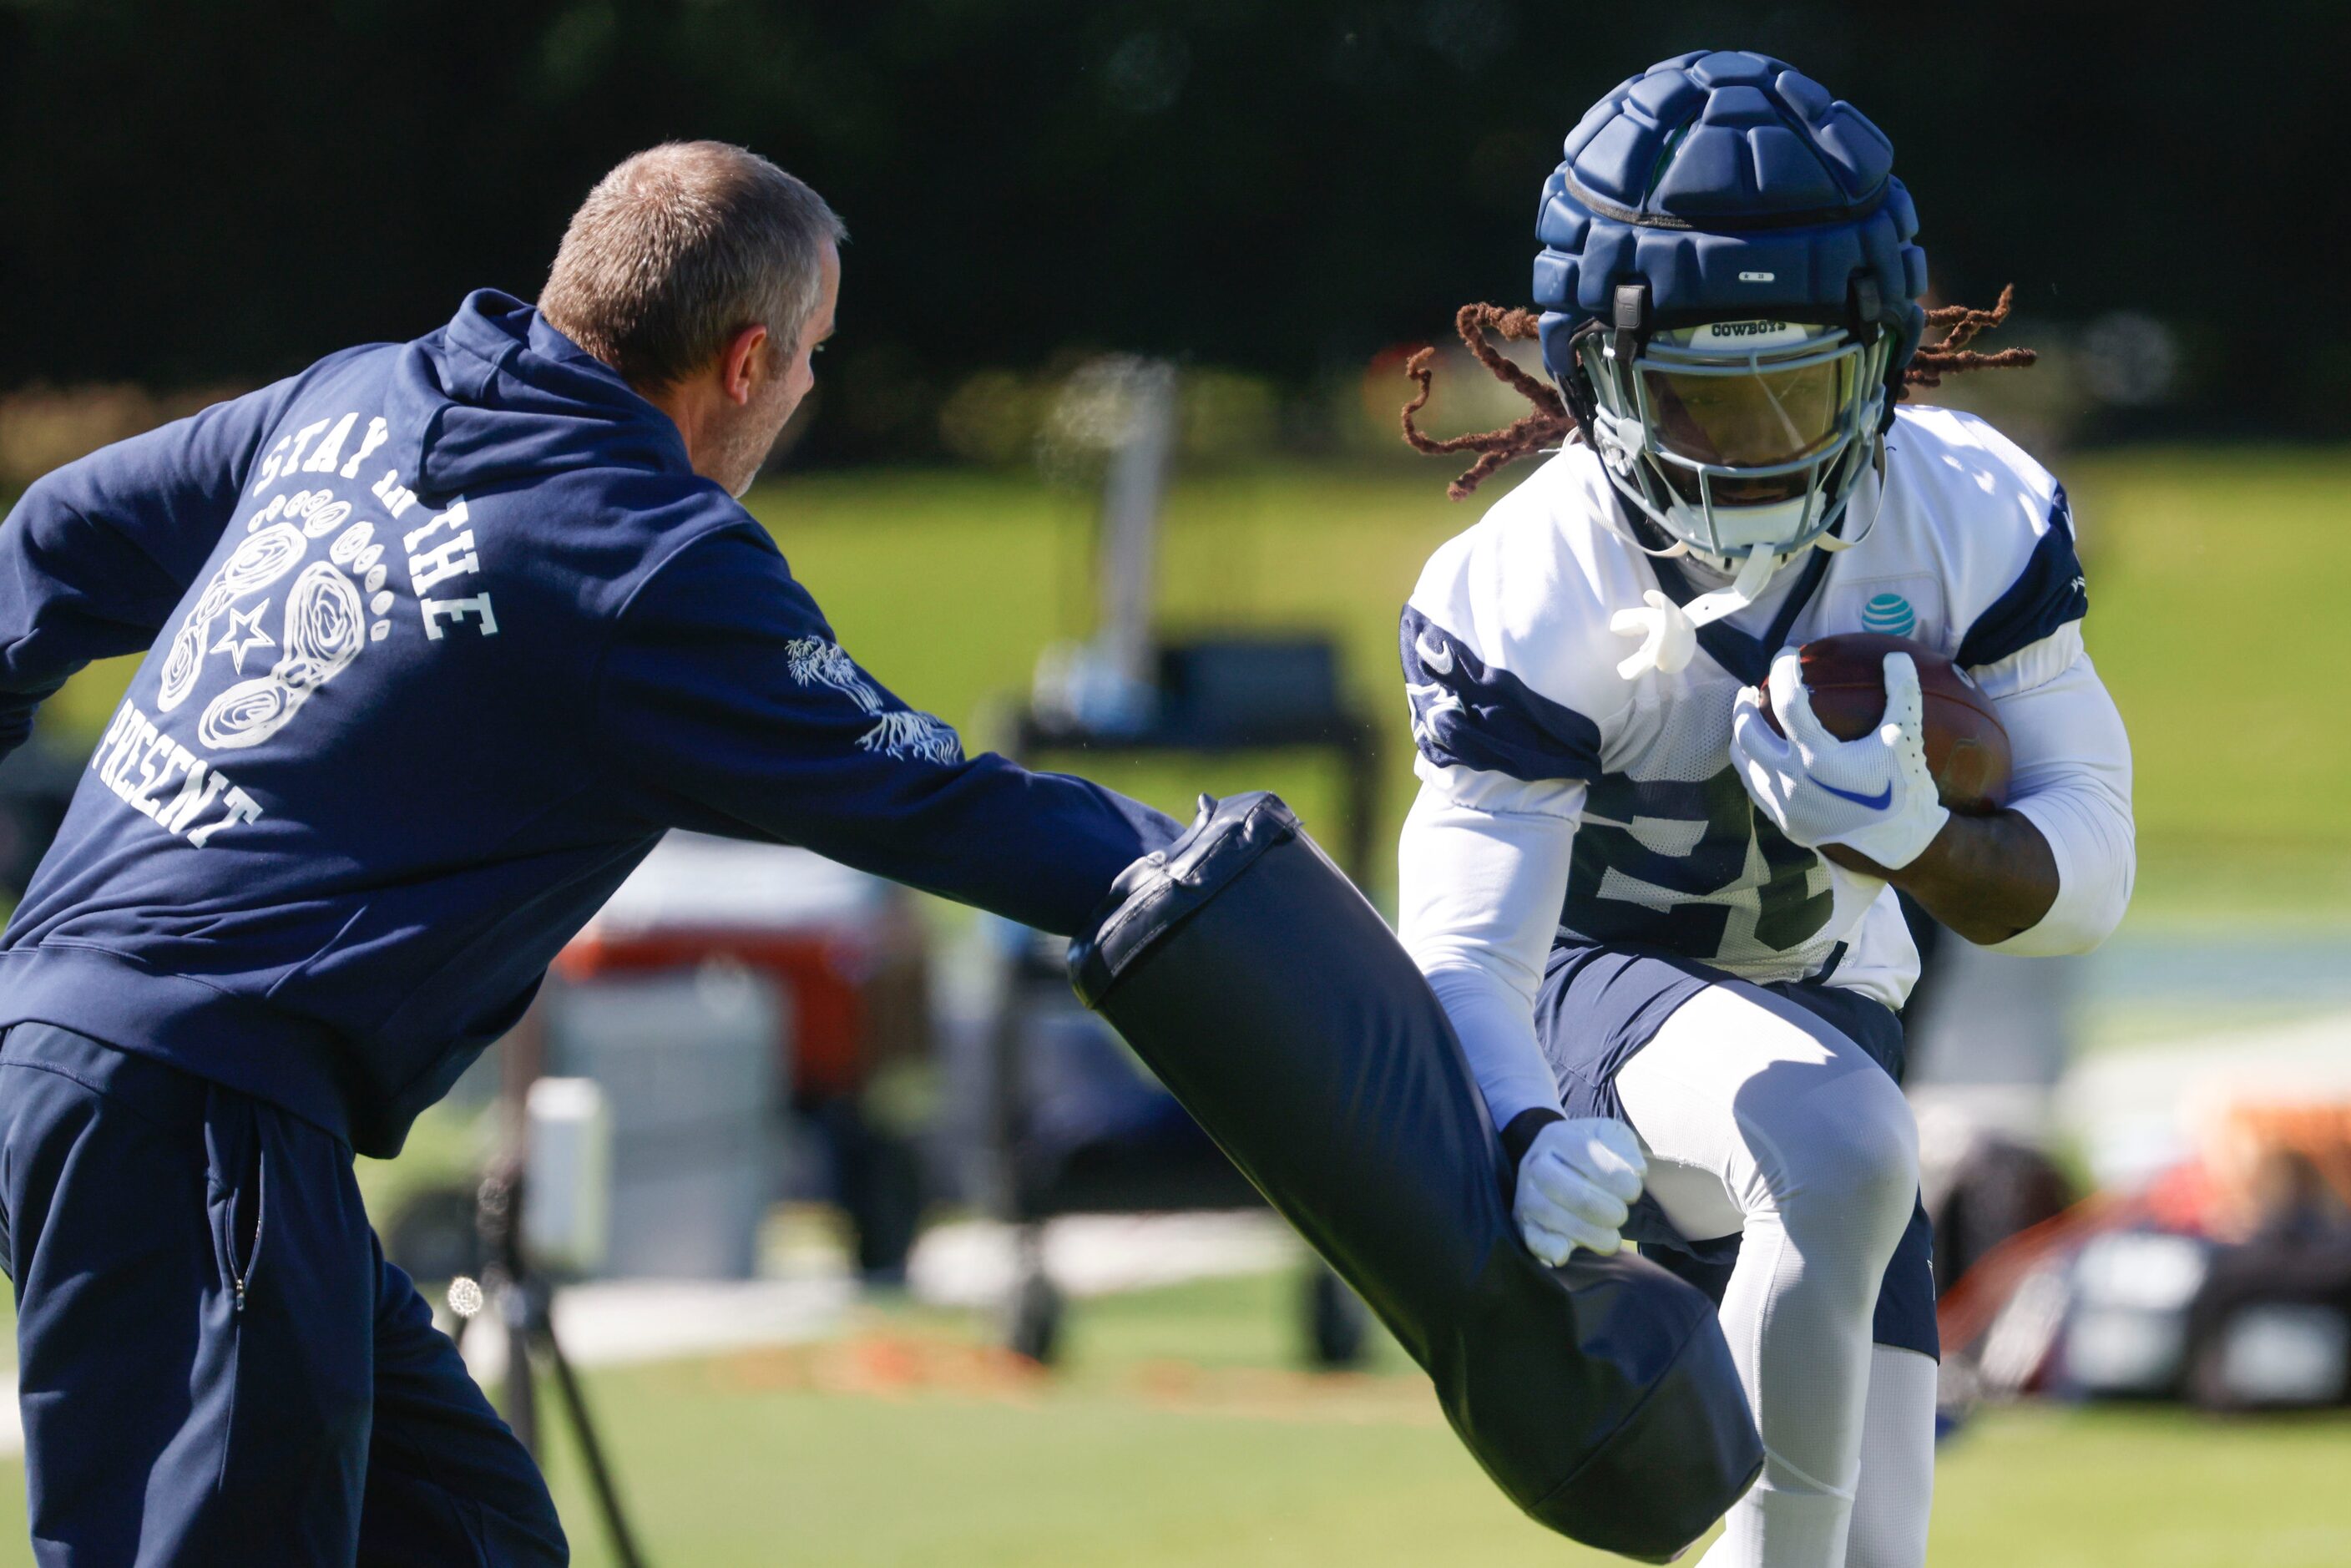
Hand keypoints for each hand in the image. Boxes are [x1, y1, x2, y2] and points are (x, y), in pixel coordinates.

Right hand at [1516, 1117, 1646, 1265]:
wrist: (1561, 1166)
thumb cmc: (1593, 1154)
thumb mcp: (1610, 1138)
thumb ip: (1626, 1147)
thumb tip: (1635, 1169)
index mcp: (1557, 1136)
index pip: (1583, 1150)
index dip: (1610, 1173)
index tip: (1634, 1190)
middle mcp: (1535, 1162)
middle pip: (1556, 1182)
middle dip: (1595, 1205)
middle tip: (1622, 1215)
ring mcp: (1526, 1194)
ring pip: (1546, 1211)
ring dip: (1583, 1230)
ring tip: (1612, 1239)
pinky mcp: (1524, 1223)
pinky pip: (1530, 1237)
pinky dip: (1547, 1247)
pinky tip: (1567, 1252)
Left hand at [1730, 649, 1950, 871]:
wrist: (1902, 846)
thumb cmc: (1905, 789)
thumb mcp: (1908, 738)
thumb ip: (1903, 693)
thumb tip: (1896, 656)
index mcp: (1818, 759)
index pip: (1788, 702)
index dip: (1784, 671)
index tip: (1788, 654)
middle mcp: (1793, 783)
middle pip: (1747, 734)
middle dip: (1743, 706)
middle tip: (1749, 689)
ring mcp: (1784, 806)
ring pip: (1744, 764)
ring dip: (1742, 737)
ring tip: (1748, 719)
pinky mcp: (1785, 823)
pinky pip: (1756, 788)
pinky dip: (1752, 765)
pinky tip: (1761, 754)